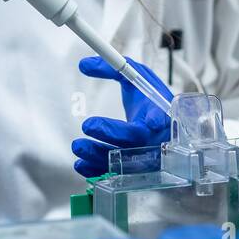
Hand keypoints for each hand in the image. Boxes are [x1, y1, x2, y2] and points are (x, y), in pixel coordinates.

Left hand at [71, 56, 172, 177]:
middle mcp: (154, 138)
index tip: (150, 121)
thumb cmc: (149, 99)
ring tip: (78, 146)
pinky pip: (115, 174)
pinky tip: (81, 164)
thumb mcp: (135, 76)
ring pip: (123, 161)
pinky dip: (97, 171)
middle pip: (136, 141)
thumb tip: (83, 64)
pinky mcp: (131, 168)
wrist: (160, 122)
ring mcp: (144, 156)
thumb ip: (111, 67)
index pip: (159, 118)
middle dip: (111, 134)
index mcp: (159, 113)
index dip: (155, 120)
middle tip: (88, 125)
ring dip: (98, 155)